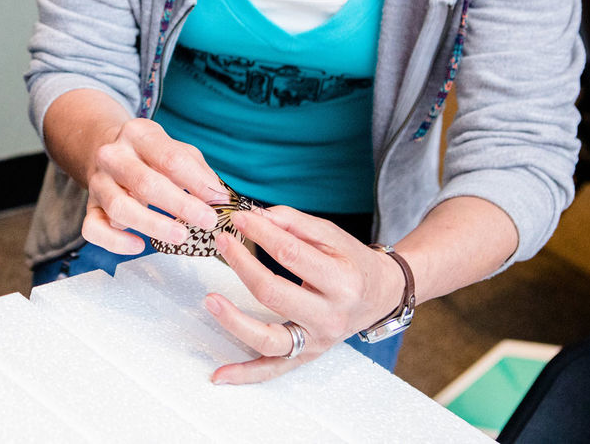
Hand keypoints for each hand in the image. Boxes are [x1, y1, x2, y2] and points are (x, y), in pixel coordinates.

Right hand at [82, 117, 230, 253]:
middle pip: (144, 182)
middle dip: (179, 205)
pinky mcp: (90, 207)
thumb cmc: (149, 155)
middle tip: (206, 221)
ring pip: (119, 207)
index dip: (197, 182)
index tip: (219, 201)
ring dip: (152, 225)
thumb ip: (198, 172)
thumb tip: (218, 198)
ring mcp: (98, 182)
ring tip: (180, 236)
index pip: (170, 158)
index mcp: (138, 134)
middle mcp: (113, 156)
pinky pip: (93, 228)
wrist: (106, 150)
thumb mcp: (175, 149)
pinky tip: (138, 245)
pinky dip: (114, 241)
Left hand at [201, 204, 405, 383]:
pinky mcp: (305, 356)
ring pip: (269, 340)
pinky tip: (219, 374)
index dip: (260, 233)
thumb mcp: (331, 235)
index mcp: (342, 281)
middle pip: (274, 294)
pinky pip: (272, 369)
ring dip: (234, 322)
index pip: (290, 255)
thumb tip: (254, 216)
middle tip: (223, 242)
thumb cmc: (352, 263)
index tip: (238, 218)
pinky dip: (245, 374)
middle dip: (242, 265)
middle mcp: (330, 316)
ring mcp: (317, 341)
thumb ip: (293, 222)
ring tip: (210, 301)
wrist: (380, 296)